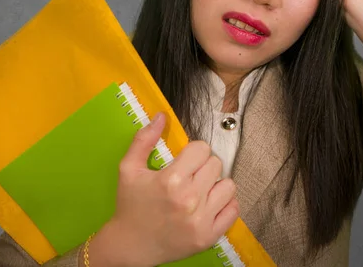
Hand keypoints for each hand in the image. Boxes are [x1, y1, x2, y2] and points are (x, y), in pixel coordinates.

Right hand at [88, 113, 239, 266]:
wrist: (129, 246)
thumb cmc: (130, 206)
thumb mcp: (128, 169)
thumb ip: (144, 139)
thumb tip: (161, 116)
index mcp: (171, 180)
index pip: (202, 149)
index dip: (193, 152)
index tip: (185, 160)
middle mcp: (189, 199)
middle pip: (216, 164)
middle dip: (203, 166)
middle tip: (190, 176)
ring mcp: (201, 220)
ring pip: (229, 185)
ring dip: (216, 185)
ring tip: (201, 191)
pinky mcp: (208, 236)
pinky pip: (233, 209)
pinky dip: (224, 205)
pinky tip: (209, 205)